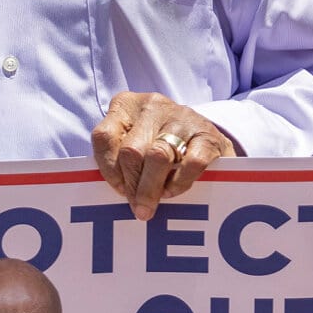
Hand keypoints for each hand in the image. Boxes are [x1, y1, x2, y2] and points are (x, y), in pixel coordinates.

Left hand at [93, 90, 237, 221]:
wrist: (206, 136)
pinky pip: (190, 163)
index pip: (104, 137)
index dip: (108, 168)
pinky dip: (179, 183)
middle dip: (132, 185)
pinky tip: (173, 191)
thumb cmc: (160, 143)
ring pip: (158, 156)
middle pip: (131, 151)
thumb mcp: (135, 141)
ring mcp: (182, 117)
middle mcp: (152, 106)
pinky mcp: (208, 134)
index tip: (118, 189)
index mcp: (126, 105)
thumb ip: (120, 159)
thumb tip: (120, 192)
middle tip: (137, 207)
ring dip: (151, 188)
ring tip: (150, 206)